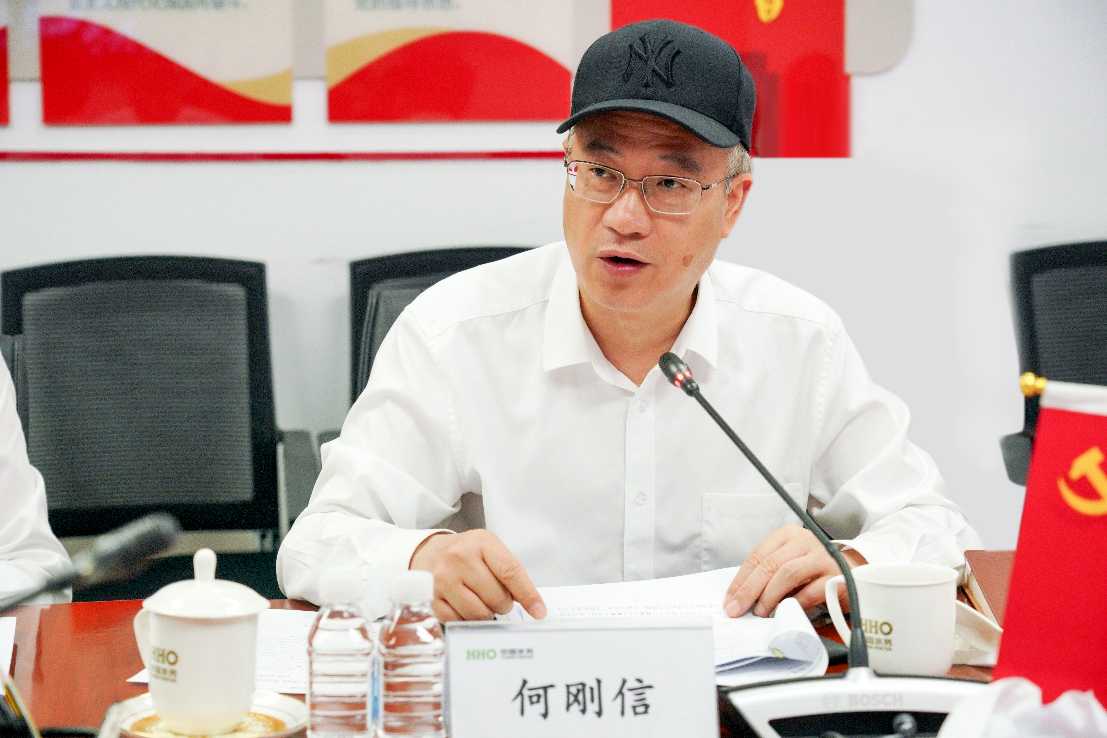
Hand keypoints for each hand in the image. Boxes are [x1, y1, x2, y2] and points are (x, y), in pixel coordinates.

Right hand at [409, 530, 546, 622]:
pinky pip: (458, 621)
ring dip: (486, 613)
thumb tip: (531, 604)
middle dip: (503, 604)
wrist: (431, 552)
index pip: (510, 572)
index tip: (539, 611)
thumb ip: (510, 572)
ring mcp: (443, 579)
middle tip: (498, 598)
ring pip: (478, 613)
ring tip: (481, 600)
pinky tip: (465, 606)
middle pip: (496, 597)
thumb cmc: (467, 553)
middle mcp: (460, 558)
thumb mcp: (490, 550)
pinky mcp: (431, 598)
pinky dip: (466, 619)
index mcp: (481, 543)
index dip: (528, 595)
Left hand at [722, 524, 865, 617]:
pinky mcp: (836, 576)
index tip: (729, 599)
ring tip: (760, 612)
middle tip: (737, 609)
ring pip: (787, 573)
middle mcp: (804, 541)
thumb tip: (741, 597)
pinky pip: (811, 590)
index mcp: (788, 535)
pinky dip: (794, 602)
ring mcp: (822, 557)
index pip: (757, 556)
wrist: (856, 571)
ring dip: (769, 595)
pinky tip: (785, 611)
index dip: (740, 579)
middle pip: (769, 564)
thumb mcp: (791, 562)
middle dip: (749, 589)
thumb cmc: (816, 570)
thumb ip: (770, 573)